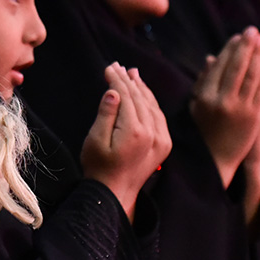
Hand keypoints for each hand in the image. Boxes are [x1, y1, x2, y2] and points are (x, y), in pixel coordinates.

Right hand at [81, 63, 171, 220]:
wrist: (115, 193)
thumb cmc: (99, 167)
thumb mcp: (95, 140)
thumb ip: (106, 114)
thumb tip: (114, 92)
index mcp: (135, 131)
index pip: (126, 96)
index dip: (116, 80)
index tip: (108, 67)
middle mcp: (153, 133)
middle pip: (140, 97)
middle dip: (128, 80)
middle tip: (117, 65)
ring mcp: (162, 139)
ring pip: (152, 104)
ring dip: (141, 88)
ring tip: (131, 73)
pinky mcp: (164, 144)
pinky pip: (159, 116)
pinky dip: (151, 102)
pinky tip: (143, 93)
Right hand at [190, 28, 259, 187]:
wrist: (218, 159)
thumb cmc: (204, 129)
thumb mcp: (197, 105)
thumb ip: (203, 82)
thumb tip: (211, 58)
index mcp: (204, 97)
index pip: (219, 66)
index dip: (229, 50)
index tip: (237, 37)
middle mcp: (221, 101)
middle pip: (236, 67)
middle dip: (245, 46)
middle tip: (252, 31)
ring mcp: (240, 108)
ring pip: (251, 75)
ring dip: (257, 55)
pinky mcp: (254, 115)